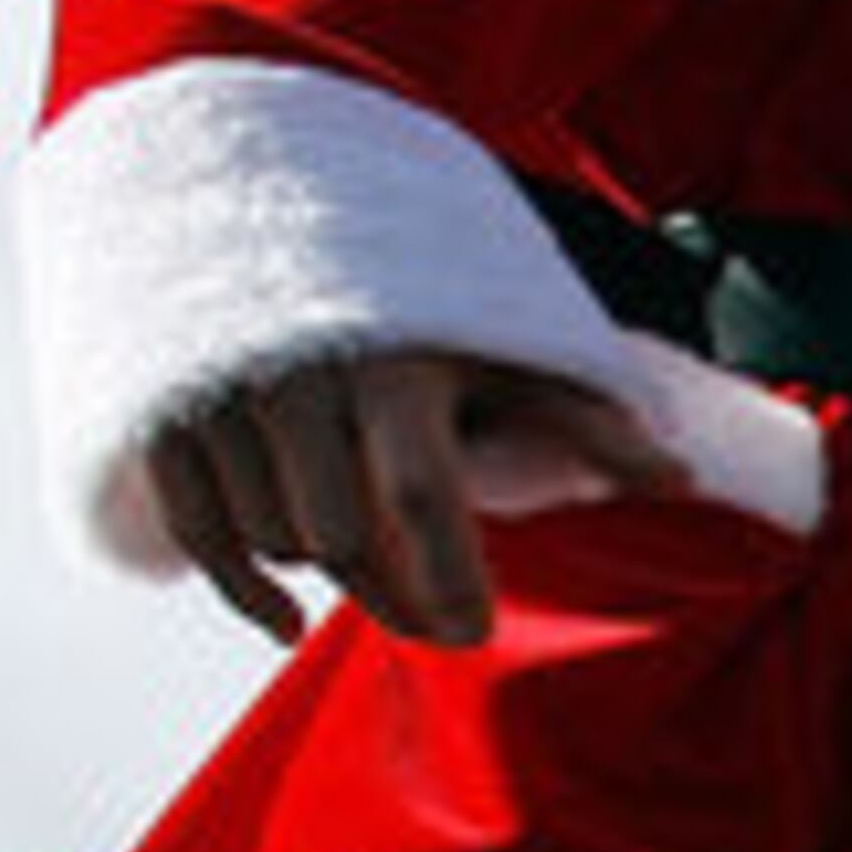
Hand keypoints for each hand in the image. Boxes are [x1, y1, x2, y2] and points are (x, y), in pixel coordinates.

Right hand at [145, 348, 691, 651]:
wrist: (281, 219)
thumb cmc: (420, 303)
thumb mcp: (507, 348)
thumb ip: (586, 419)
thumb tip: (682, 477)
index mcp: (392, 367)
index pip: (420, 497)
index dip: (450, 578)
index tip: (475, 632)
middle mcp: (299, 380)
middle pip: (347, 542)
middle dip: (398, 595)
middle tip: (440, 620)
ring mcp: (225, 399)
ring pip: (282, 544)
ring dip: (332, 570)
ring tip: (373, 554)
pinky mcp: (169, 416)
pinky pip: (205, 540)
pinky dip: (245, 595)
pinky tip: (290, 627)